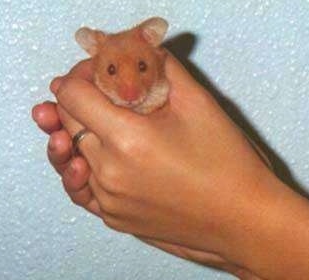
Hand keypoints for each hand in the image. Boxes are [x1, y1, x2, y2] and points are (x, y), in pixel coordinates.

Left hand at [32, 57, 264, 278]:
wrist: (242, 218)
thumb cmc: (227, 162)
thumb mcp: (199, 103)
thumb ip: (164, 68)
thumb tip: (142, 50)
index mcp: (127, 139)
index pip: (71, 95)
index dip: (81, 74)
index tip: (100, 71)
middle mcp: (109, 173)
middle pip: (66, 123)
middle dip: (78, 100)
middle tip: (102, 91)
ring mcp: (108, 201)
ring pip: (72, 155)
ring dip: (78, 133)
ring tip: (97, 122)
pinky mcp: (115, 218)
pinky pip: (82, 187)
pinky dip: (84, 166)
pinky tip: (95, 157)